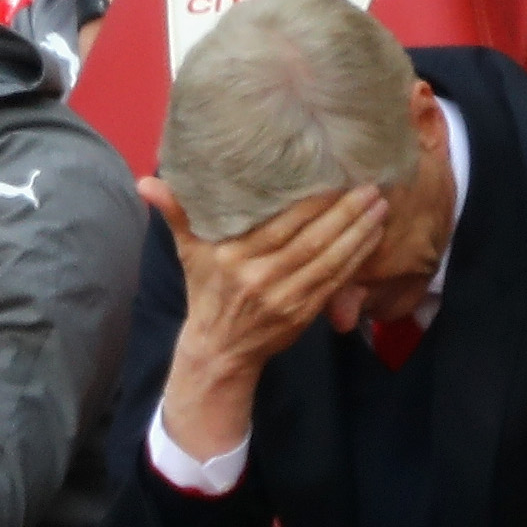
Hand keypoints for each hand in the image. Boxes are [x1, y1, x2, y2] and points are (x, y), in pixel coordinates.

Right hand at [147, 173, 385, 459]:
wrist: (219, 350)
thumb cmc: (206, 291)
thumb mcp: (188, 252)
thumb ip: (175, 213)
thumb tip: (146, 181)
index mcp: (232, 259)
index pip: (279, 226)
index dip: (310, 203)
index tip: (334, 176)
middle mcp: (260, 279)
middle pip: (311, 241)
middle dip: (345, 213)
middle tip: (372, 185)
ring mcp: (285, 299)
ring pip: (329, 261)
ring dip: (359, 232)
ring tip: (380, 205)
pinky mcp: (303, 314)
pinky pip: (336, 282)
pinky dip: (357, 258)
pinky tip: (373, 236)